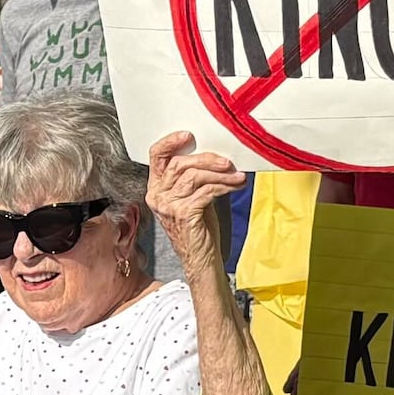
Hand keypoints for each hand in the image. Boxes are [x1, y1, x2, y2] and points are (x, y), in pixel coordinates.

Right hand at [146, 131, 243, 274]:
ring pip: (194, 176)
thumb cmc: (199, 227)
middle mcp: (158, 195)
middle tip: (227, 162)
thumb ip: (194, 176)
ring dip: (220, 173)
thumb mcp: (193, 196)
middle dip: (207, 159)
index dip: (171, 142)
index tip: (190, 135)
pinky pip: (206, 191)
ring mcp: (168, 205)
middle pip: (180, 163)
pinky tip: (236, 185)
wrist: (201, 259)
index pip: (156, 156)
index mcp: (157, 188)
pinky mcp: (183, 214)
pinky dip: (224, 186)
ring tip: (237, 176)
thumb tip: (214, 155)